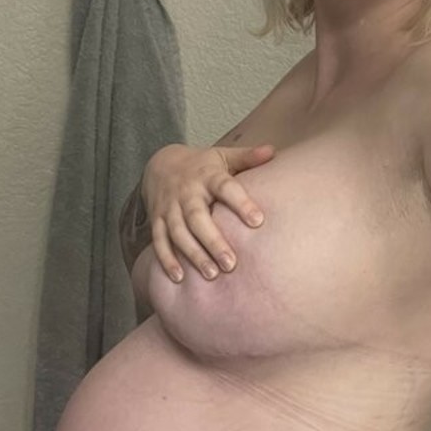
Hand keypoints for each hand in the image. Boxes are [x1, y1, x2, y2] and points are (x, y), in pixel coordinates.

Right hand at [141, 142, 274, 281]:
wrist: (160, 164)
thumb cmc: (202, 166)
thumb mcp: (223, 156)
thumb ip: (247, 157)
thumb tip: (273, 152)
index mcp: (208, 176)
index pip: (225, 188)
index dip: (241, 203)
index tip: (258, 221)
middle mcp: (186, 193)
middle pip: (197, 218)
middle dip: (213, 241)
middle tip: (231, 264)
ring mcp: (169, 208)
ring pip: (178, 233)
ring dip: (193, 254)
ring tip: (211, 274)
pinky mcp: (157, 220)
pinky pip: (159, 241)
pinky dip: (166, 260)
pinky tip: (179, 278)